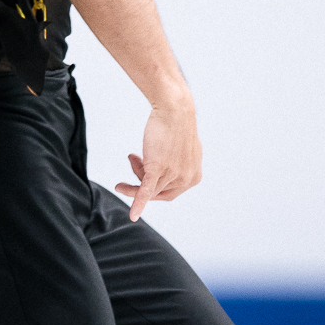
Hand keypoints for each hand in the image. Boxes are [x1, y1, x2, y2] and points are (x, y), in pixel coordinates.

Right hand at [115, 99, 200, 220]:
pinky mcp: (158, 168)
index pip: (169, 191)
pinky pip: (145, 190)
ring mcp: (172, 174)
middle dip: (143, 179)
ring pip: (148, 188)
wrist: (174, 109)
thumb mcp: (181, 150)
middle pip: (158, 191)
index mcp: (194, 177)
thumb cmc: (177, 124)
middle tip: (133, 159)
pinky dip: (137, 203)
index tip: (143, 170)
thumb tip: (168, 168)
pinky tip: (132, 215)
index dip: (154, 184)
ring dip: (134, 176)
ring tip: (130, 157)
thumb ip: (178, 163)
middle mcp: (186, 179)